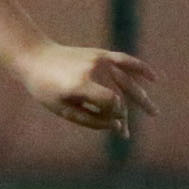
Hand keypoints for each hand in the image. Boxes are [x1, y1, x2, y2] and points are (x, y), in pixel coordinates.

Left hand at [14, 41, 157, 134]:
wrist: (35, 57)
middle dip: (122, 116)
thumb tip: (118, 126)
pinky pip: (126, 60)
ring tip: (154, 113)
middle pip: (120, 96)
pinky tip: (154, 79)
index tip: (110, 127)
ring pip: (126, 82)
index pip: (111, 104)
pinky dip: (141, 69)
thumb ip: (91, 120)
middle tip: (125, 134)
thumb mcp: (62, 109)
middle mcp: (94, 70)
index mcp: (82, 84)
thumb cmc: (45, 88)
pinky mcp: (101, 54)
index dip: (114, 117)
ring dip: (140, 99)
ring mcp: (99, 60)